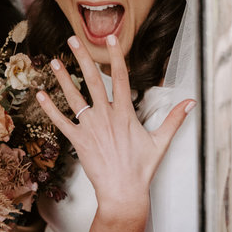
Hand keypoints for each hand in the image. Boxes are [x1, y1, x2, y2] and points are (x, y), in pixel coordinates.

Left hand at [35, 34, 193, 231]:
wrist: (123, 193)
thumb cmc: (141, 169)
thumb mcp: (161, 141)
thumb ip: (174, 119)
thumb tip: (191, 102)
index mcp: (125, 113)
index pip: (121, 77)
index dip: (116, 55)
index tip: (111, 38)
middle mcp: (106, 116)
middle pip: (93, 80)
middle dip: (82, 58)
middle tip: (73, 39)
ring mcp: (90, 128)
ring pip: (74, 97)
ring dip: (63, 78)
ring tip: (53, 61)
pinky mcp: (78, 141)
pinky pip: (61, 121)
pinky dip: (50, 108)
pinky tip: (41, 94)